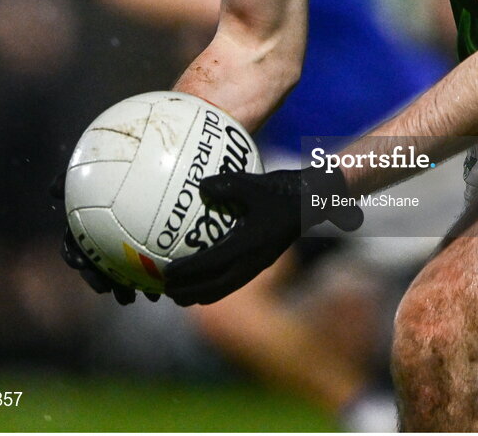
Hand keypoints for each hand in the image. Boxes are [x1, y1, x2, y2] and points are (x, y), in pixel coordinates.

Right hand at [50, 172, 157, 305]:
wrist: (146, 159)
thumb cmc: (118, 160)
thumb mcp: (95, 167)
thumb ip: (75, 178)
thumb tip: (51, 189)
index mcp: (89, 223)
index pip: (74, 245)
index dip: (74, 255)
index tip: (79, 262)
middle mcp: (104, 236)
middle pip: (96, 264)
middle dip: (100, 280)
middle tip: (106, 289)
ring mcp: (126, 241)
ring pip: (121, 270)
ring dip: (124, 287)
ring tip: (134, 297)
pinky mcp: (149, 244)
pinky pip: (148, 265)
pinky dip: (152, 276)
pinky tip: (161, 286)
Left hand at [164, 166, 362, 305]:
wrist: (313, 201)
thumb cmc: (283, 190)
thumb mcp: (254, 183)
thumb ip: (226, 185)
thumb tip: (199, 185)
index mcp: (249, 245)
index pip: (211, 264)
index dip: (187, 271)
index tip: (165, 272)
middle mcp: (252, 261)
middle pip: (214, 289)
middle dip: (188, 293)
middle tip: (164, 291)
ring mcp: (257, 265)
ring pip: (223, 289)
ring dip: (200, 294)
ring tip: (178, 293)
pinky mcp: (261, 262)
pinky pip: (232, 281)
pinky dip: (213, 284)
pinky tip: (203, 274)